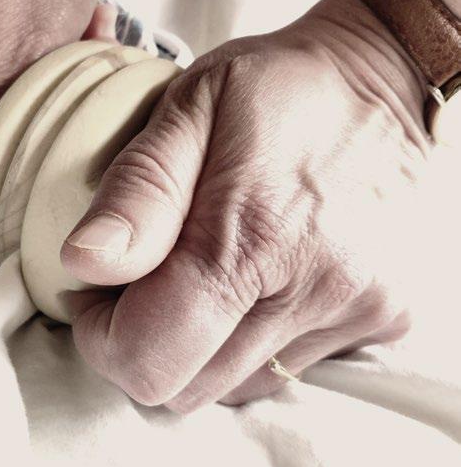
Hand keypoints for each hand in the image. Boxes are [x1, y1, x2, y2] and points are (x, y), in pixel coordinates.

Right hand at [0, 0, 110, 238]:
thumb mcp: (4, 66)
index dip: (2, 194)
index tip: (47, 157)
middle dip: (35, 136)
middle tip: (69, 83)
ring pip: (2, 126)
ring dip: (50, 99)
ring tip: (74, 46)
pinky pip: (13, 92)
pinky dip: (51, 72)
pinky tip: (71, 34)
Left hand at [61, 0, 428, 410]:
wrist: (379, 78)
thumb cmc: (272, 87)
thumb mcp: (187, 110)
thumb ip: (136, 193)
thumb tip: (83, 263)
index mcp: (252, 238)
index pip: (148, 358)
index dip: (101, 337)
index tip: (96, 290)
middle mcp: (313, 291)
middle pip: (185, 388)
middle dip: (141, 343)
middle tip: (141, 278)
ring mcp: (355, 311)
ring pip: (232, 388)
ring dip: (195, 346)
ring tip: (196, 275)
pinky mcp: (383, 317)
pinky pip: (285, 370)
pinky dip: (247, 341)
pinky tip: (251, 284)